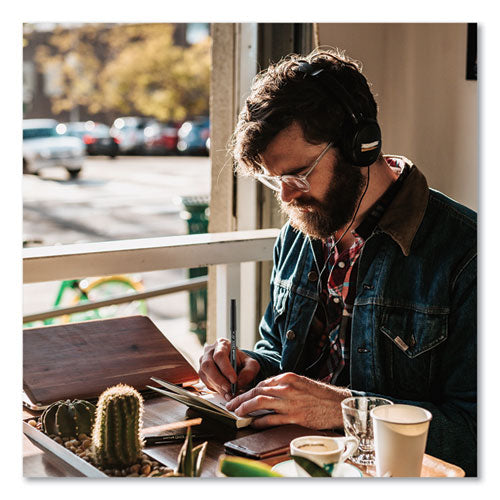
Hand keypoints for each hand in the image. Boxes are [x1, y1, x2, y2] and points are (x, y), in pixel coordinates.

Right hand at [198, 339, 259, 399]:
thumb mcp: (251, 364)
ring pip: (205, 375)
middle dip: (219, 379)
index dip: (226, 368)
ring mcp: (203, 362)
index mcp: (222, 344)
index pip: (220, 355)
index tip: (234, 380)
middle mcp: (209, 352)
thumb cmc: (242, 362)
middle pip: (208, 365)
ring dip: (218, 386)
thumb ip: (248, 372)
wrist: (237, 366)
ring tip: (229, 392)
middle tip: (229, 389)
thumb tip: (238, 383)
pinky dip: (216, 389)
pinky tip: (225, 392)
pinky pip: (206, 382)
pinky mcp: (202, 373)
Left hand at [225, 372, 350, 428]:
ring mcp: (289, 402)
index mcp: (287, 377)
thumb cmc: (319, 394)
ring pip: (260, 403)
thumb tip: (266, 391)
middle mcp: (286, 388)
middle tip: (231, 405)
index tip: (240, 396)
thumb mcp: (300, 382)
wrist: (337, 405)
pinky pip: (271, 419)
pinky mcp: (294, 417)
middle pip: (256, 391)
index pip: (261, 383)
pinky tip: (253, 423)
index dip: (248, 391)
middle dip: (241, 398)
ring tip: (237, 413)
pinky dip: (259, 421)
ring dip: (245, 408)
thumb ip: (284, 385)